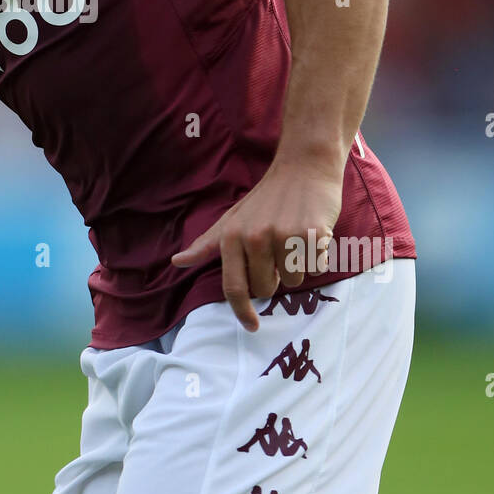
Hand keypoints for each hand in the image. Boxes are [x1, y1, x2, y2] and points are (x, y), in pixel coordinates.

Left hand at [170, 162, 343, 331]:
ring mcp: (284, 236)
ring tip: (295, 239)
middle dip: (274, 279)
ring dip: (297, 267)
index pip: (234, 287)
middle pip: (266, 288)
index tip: (251, 326)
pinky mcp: (311, 234)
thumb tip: (177, 263)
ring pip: (294, 281)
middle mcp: (255, 238)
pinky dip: (317, 257)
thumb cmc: (267, 197)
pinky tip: (312, 234)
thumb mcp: (232, 218)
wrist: (303, 167)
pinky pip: (316, 267)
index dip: (242, 312)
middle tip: (278, 252)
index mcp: (232, 237)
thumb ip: (206, 244)